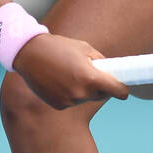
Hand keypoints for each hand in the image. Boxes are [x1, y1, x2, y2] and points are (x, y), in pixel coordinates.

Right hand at [11, 32, 129, 109]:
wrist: (29, 53)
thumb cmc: (59, 47)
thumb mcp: (86, 48)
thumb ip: (102, 62)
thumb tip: (113, 71)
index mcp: (90, 78)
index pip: (118, 91)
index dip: (122, 89)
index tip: (123, 87)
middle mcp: (81, 93)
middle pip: (102, 95)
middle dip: (101, 86)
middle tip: (91, 72)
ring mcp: (69, 101)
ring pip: (86, 98)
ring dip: (84, 89)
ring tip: (69, 72)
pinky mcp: (59, 105)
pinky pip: (72, 101)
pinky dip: (70, 93)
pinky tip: (59, 80)